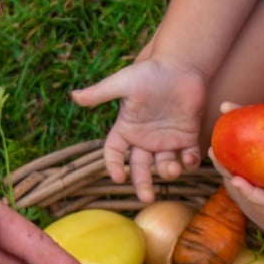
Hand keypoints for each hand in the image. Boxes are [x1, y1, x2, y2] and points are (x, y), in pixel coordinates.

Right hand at [70, 59, 208, 202]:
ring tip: (171, 169)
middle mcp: (145, 139)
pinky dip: (189, 161)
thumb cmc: (150, 72)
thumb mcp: (123, 82)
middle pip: (140, 168)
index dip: (114, 165)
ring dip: (168, 171)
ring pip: (164, 165)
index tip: (118, 177)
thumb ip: (100, 93)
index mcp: (127, 128)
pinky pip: (187, 156)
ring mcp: (166, 140)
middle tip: (147, 198)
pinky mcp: (187, 137)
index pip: (115, 153)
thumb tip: (74, 96)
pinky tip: (188, 159)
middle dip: (143, 184)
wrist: (181, 65)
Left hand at [209, 101, 263, 207]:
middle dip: (228, 171)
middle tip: (215, 157)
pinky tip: (225, 106)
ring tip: (214, 142)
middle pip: (247, 176)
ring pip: (243, 153)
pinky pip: (251, 124)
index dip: (248, 192)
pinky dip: (238, 114)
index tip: (236, 181)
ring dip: (226, 149)